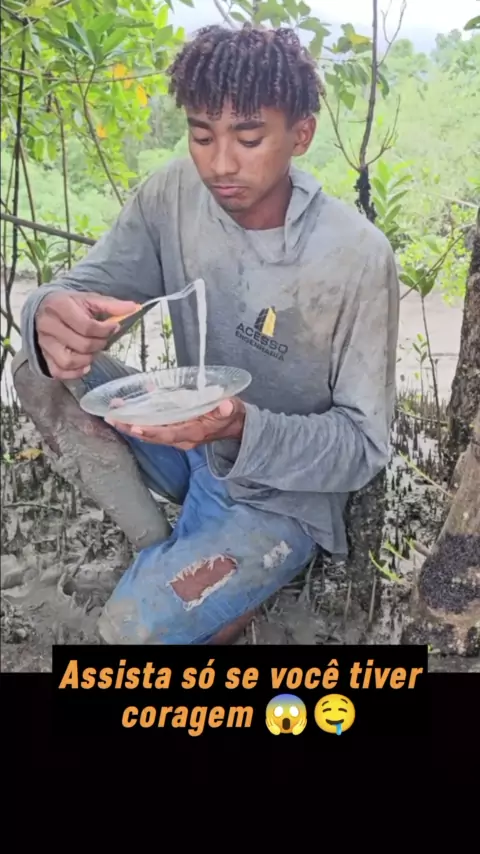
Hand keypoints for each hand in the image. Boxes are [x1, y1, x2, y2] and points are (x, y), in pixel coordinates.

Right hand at [35, 291, 140, 379]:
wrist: (45, 309)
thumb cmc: (71, 305)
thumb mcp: (90, 300)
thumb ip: (111, 305)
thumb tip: (134, 308)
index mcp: (59, 306)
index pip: (87, 326)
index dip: (105, 331)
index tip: (114, 327)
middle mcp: (47, 325)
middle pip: (81, 345)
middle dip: (99, 345)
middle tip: (104, 340)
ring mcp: (44, 343)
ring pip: (69, 361)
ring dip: (88, 359)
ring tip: (93, 350)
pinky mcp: (44, 357)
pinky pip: (59, 372)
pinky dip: (75, 372)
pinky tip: (85, 364)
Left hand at [105, 397, 245, 449]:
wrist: (232, 424)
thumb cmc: (230, 415)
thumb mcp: (232, 409)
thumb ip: (228, 408)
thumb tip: (226, 405)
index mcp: (194, 432)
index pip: (169, 434)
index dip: (151, 431)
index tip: (134, 426)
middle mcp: (182, 437)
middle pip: (153, 435)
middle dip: (131, 427)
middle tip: (112, 418)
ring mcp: (176, 434)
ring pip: (150, 431)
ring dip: (130, 423)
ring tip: (112, 413)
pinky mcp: (173, 428)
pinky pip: (153, 425)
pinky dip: (140, 417)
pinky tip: (128, 406)